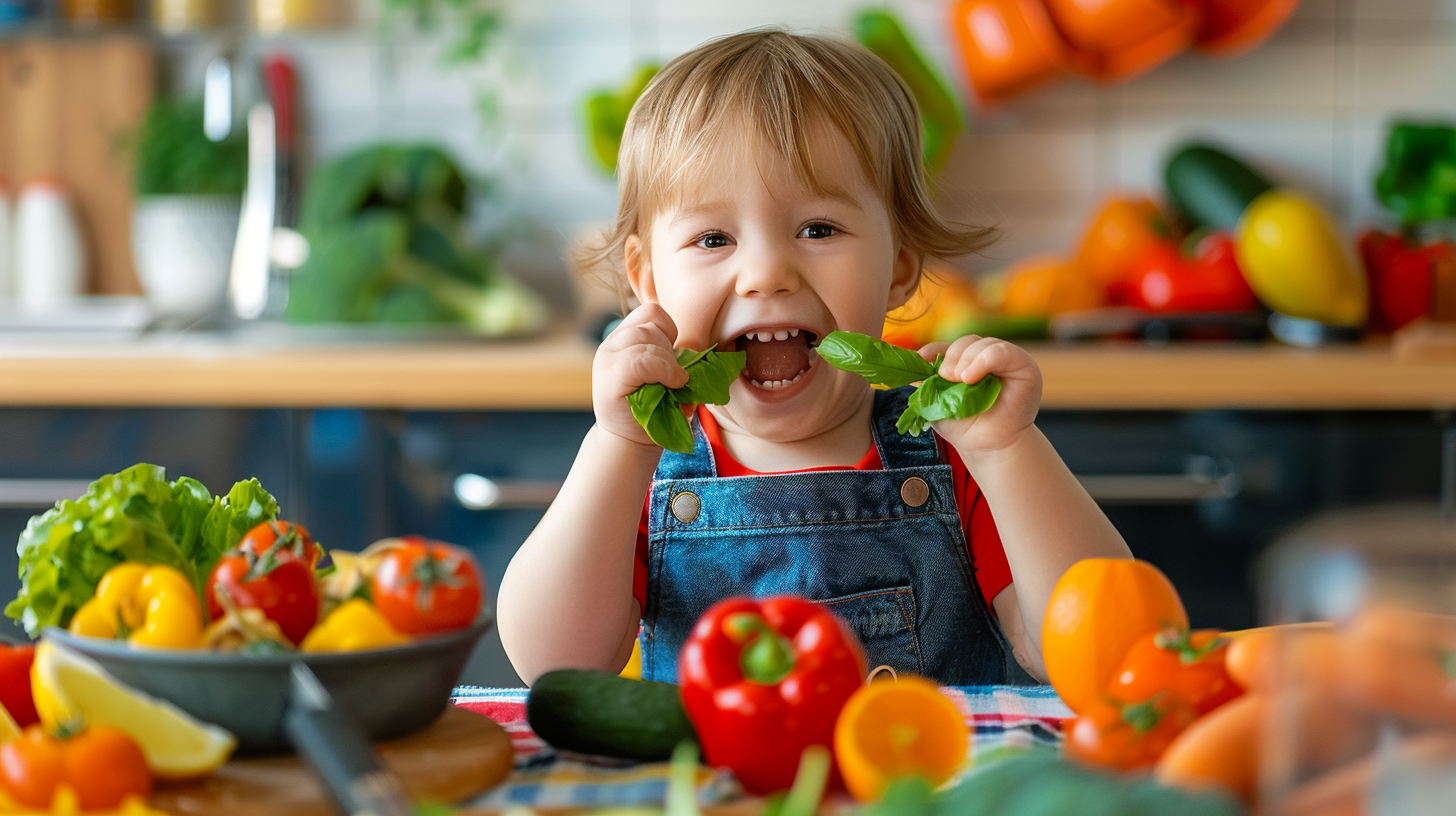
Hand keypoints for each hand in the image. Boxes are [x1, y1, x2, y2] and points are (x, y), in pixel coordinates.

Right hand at [593, 303, 688, 447]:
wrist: (630, 444)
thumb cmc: (653, 411)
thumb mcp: (663, 375)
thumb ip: (670, 355)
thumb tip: (694, 348)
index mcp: (623, 339)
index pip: (651, 312)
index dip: (669, 330)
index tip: (672, 358)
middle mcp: (610, 345)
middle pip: (650, 326)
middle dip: (669, 351)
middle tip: (672, 378)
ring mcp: (606, 360)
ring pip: (646, 339)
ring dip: (668, 363)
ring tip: (671, 384)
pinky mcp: (609, 378)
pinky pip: (642, 360)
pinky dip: (663, 371)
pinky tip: (671, 385)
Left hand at [918, 335, 1041, 455]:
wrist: (989, 447)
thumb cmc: (965, 426)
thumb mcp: (938, 402)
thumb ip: (926, 383)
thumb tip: (910, 365)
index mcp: (967, 362)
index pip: (949, 346)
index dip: (934, 349)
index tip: (922, 359)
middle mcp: (987, 357)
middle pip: (966, 342)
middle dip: (951, 356)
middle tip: (946, 377)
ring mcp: (1006, 359)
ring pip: (983, 343)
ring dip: (966, 359)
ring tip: (961, 381)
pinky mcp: (1024, 365)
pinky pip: (1001, 352)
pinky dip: (983, 361)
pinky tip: (971, 377)